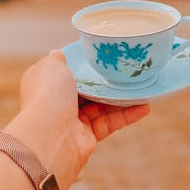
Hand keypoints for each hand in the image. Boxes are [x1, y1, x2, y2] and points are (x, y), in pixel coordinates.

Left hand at [12, 50, 148, 189]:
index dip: (80, 65)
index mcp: (45, 84)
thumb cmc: (49, 95)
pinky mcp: (87, 136)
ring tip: (141, 87)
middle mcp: (58, 102)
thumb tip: (58, 53)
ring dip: (121, 98)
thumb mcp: (51, 66)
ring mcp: (72, 120)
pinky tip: (144, 107)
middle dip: (104, 81)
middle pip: (86, 88)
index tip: (100, 57)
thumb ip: (57, 59)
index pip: (64, 72)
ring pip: (101, 105)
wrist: (51, 136)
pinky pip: (109, 122)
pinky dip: (126, 115)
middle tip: (125, 70)